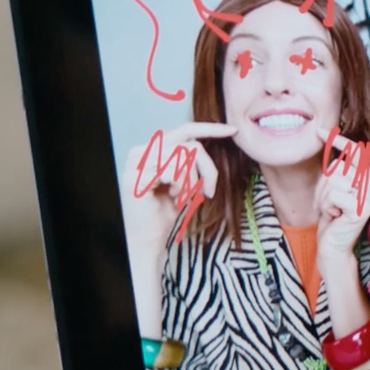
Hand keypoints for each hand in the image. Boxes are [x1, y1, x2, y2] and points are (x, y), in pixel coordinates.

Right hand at [120, 122, 236, 337]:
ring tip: (183, 196)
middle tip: (208, 191)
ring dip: (192, 181)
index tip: (232, 131)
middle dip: (207, 167)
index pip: (184, 130)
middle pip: (190, 144)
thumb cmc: (165, 212)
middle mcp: (141, 151)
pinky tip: (175, 198)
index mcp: (151, 149)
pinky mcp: (137, 177)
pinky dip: (183, 186)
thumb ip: (192, 160)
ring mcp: (136, 163)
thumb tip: (215, 138)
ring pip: (185, 156)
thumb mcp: (185, 181)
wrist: (148, 239)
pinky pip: (174, 169)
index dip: (210, 129)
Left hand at [316, 134, 369, 332]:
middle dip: (323, 185)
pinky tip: (335, 216)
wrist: (332, 247)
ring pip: (334, 180)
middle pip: (338, 166)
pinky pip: (334, 195)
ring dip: (324, 197)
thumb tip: (325, 137)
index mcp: (369, 178)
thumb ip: (336, 168)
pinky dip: (327, 206)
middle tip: (326, 202)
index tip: (320, 132)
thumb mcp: (333, 188)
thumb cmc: (332, 217)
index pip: (356, 152)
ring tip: (331, 209)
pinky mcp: (362, 209)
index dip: (339, 141)